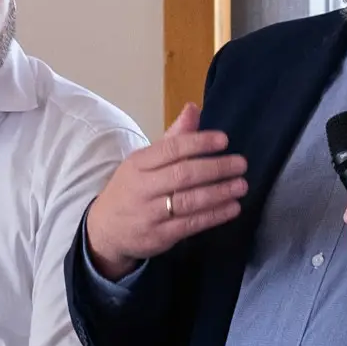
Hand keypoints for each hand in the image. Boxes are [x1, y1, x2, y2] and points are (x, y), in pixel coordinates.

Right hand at [84, 105, 249, 279]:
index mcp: (138, 163)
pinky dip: (214, 216)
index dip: (199, 143)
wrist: (105, 230)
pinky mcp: (158, 237)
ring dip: (219, 193)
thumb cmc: (132, 189)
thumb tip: (194, 108)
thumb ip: (173, 138)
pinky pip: (190, 224)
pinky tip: (232, 208)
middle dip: (215, 168)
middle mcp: (142, 187)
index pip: (171, 149)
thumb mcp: (144, 161)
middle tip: (240, 164)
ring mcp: (149, 214)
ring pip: (188, 201)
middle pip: (182, 175)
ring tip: (240, 186)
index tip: (224, 140)